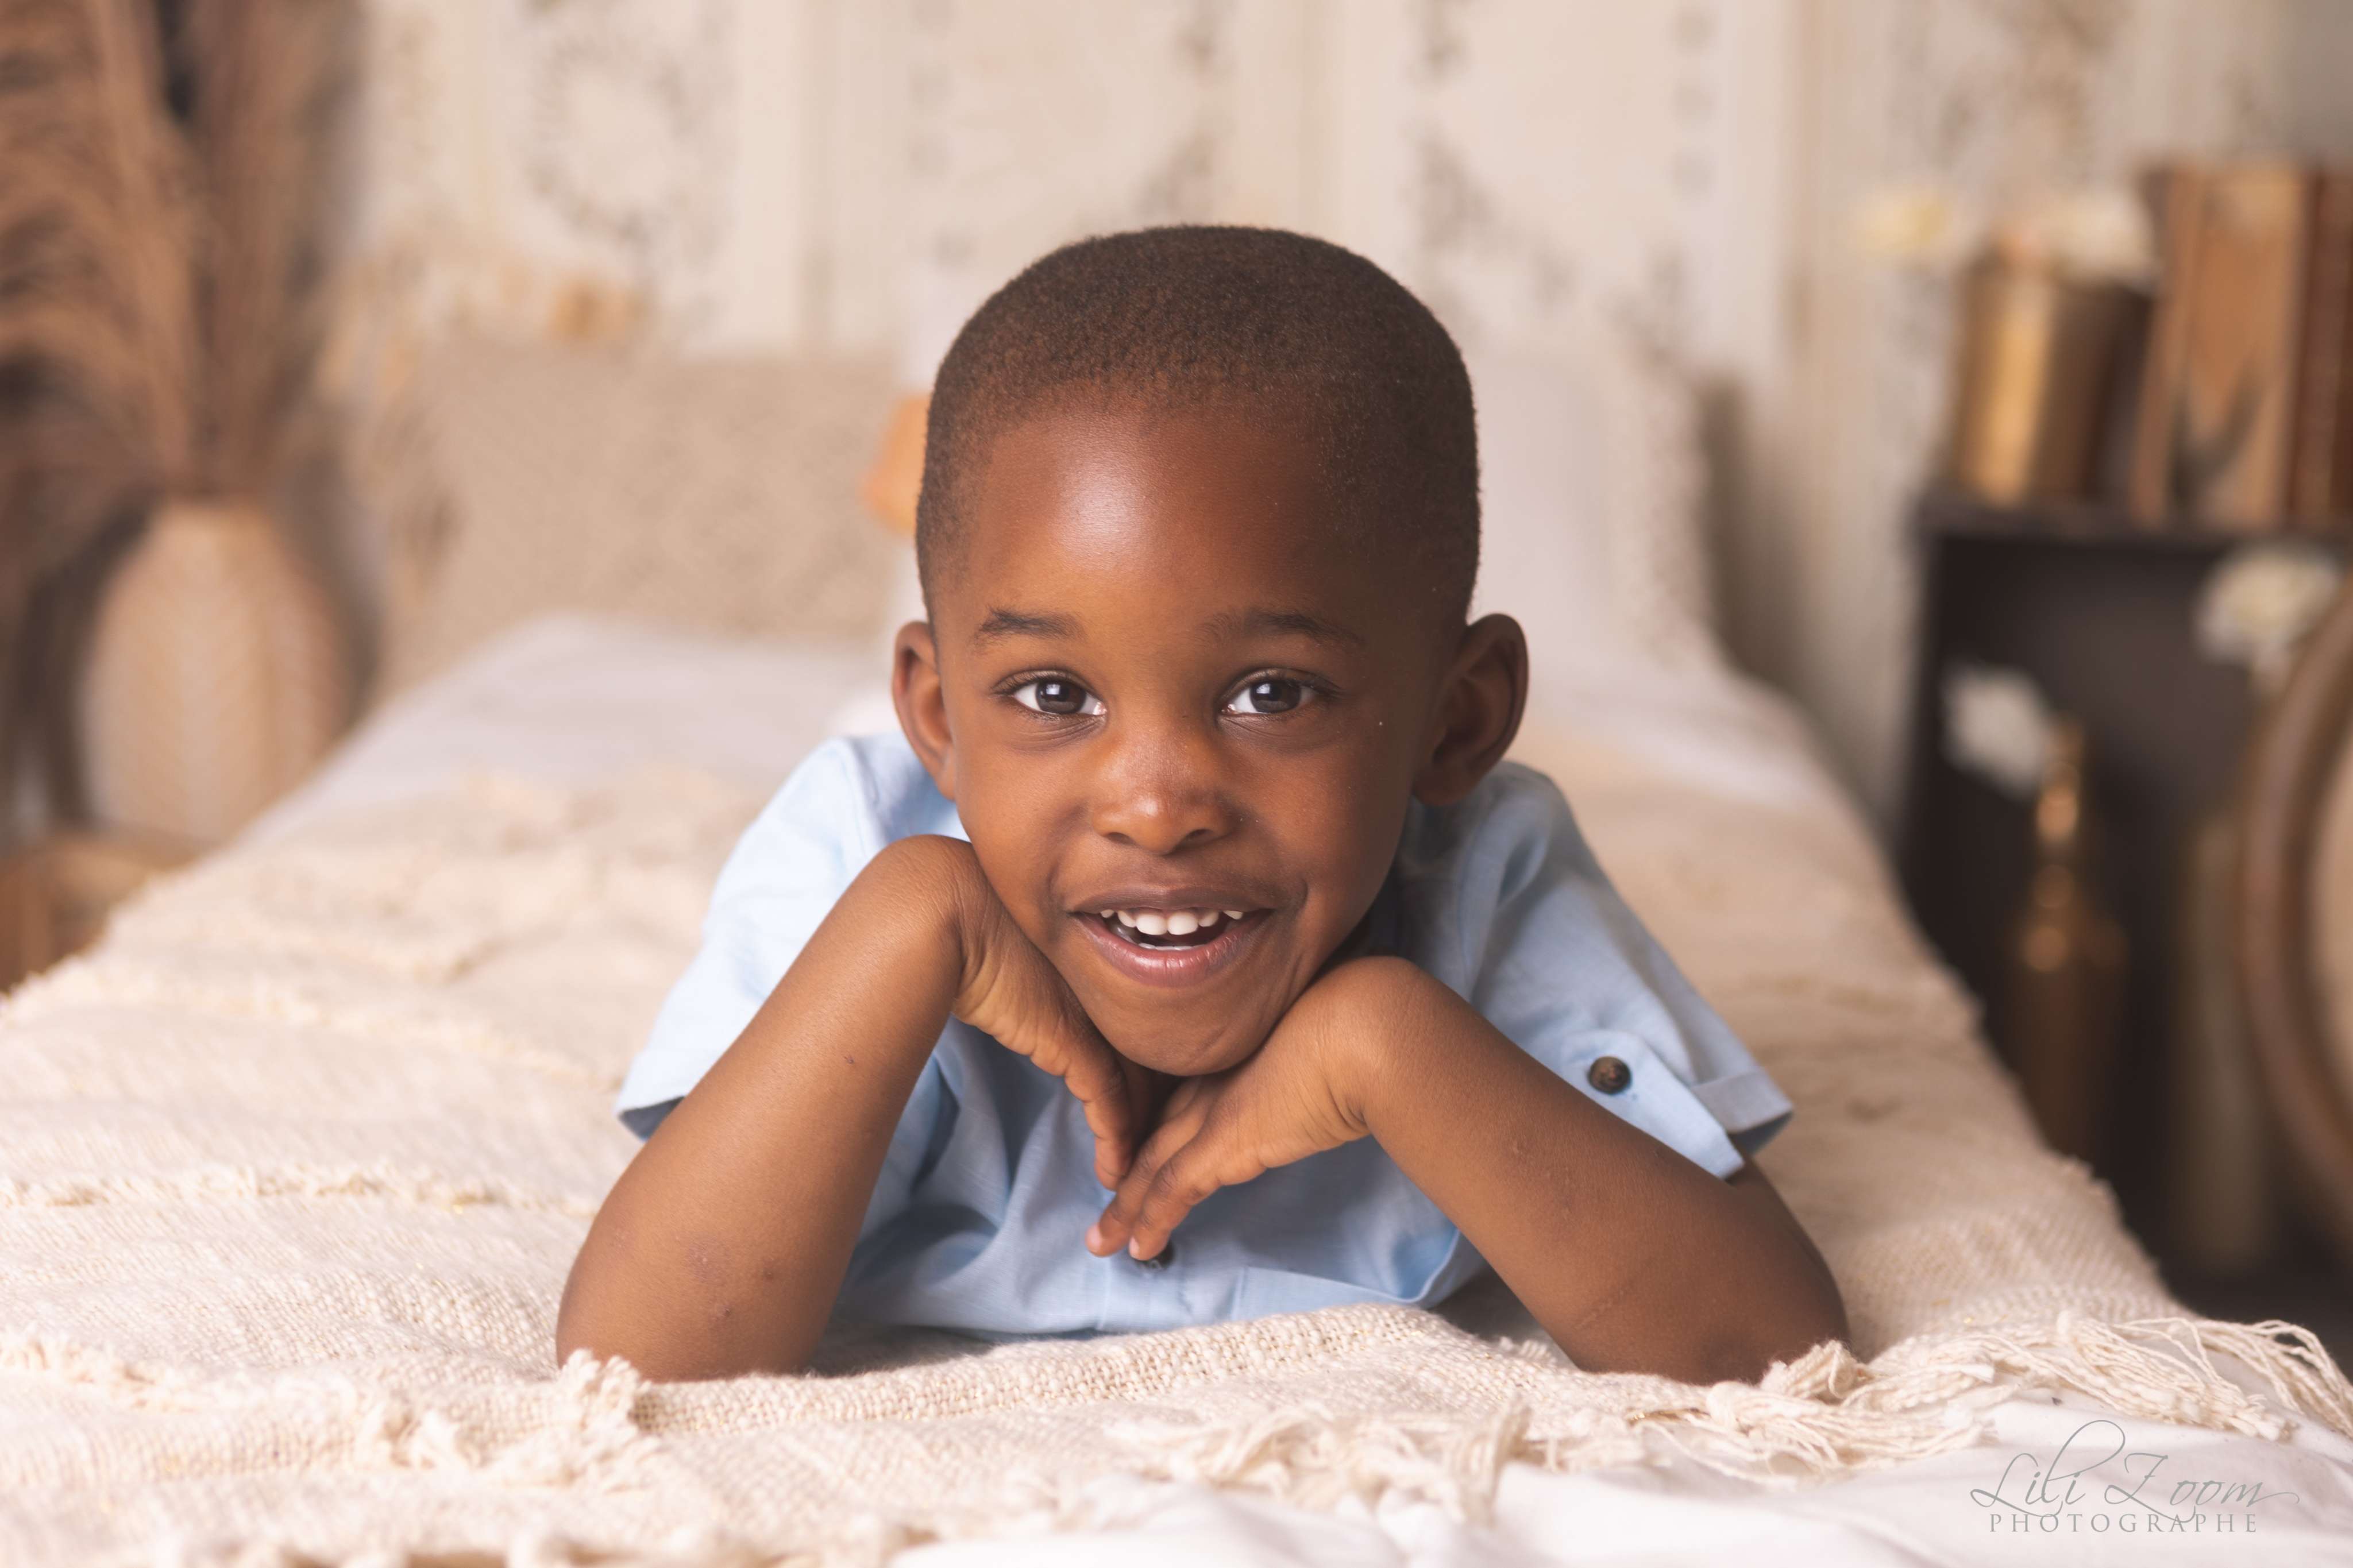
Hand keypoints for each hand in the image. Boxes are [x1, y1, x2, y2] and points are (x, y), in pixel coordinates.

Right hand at [911, 837, 1163, 1186]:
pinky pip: (1111, 1104)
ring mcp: (1097, 1015)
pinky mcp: (1075, 1043)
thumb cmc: (968, 918)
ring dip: (1137, 1136)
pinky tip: (1114, 1171)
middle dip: (1155, 1107)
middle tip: (1155, 1148)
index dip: (1150, 1068)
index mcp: (1105, 963)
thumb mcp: (1017, 950)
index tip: (1150, 1103)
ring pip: (1138, 1087)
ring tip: (1134, 1175)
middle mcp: (1110, 990)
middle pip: (1152, 1058)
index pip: (1146, 1024)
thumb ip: (1040, 978)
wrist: (948, 911)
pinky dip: (1116, 1142)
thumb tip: (1025, 993)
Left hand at [1086, 956, 1425, 1259]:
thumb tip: (1332, 1071)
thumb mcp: (1330, 1036)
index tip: (1148, 1146)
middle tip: (1107, 1193)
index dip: (1162, 1123)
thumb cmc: (1366, 1021)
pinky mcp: (1223, 1142)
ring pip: (1150, 1165)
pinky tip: (1134, 1248)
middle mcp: (1212, 1077)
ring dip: (1125, 1207)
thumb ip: (1315, 1056)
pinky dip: (1150, 1220)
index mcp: (1234, 1050)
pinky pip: (1172, 1190)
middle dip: (1128, 1166)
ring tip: (1101, 1240)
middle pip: (1154, 1130)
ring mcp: (1212, 1109)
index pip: (1183, 1094)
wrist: (1366, 1027)